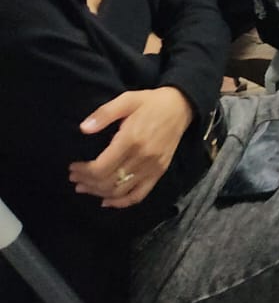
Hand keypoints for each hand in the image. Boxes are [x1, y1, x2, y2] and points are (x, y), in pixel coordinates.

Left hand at [70, 88, 192, 207]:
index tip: (73, 168)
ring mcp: (152, 167)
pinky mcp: (159, 172)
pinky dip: (121, 202)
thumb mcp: (127, 99)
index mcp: (131, 139)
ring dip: (99, 193)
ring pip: (120, 191)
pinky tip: (107, 201)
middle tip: (75, 178)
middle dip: (87, 183)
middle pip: (107, 182)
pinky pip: (139, 195)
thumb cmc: (150, 102)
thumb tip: (83, 128)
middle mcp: (142, 157)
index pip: (101, 168)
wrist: (181, 106)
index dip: (83, 172)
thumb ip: (104, 113)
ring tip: (86, 187)